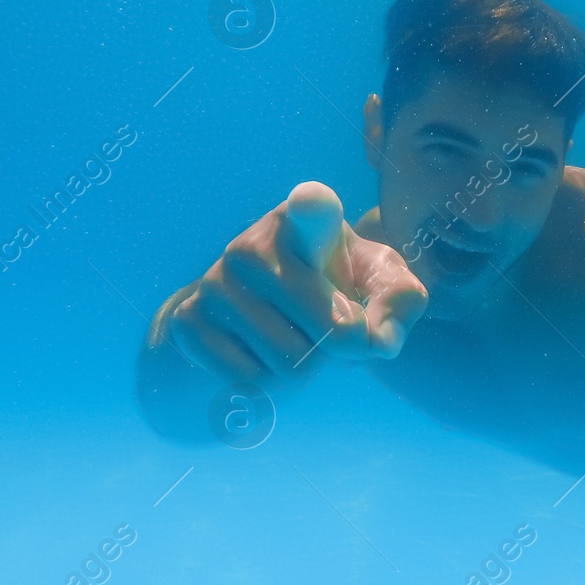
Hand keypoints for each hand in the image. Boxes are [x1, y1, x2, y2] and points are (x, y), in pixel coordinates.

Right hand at [159, 181, 428, 388]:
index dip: (314, 208)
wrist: (253, 312)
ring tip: (291, 336)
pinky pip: (248, 381)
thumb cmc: (334, 290)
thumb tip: (377, 342)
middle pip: (332, 329)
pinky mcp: (186, 320)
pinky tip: (254, 351)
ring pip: (290, 363)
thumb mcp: (377, 287)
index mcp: (308, 221)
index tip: (310, 201)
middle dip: (344, 346)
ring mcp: (215, 281)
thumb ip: (398, 303)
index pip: (313, 209)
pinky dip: (264, 383)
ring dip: (304, 367)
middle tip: (332, 328)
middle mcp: (255, 244)